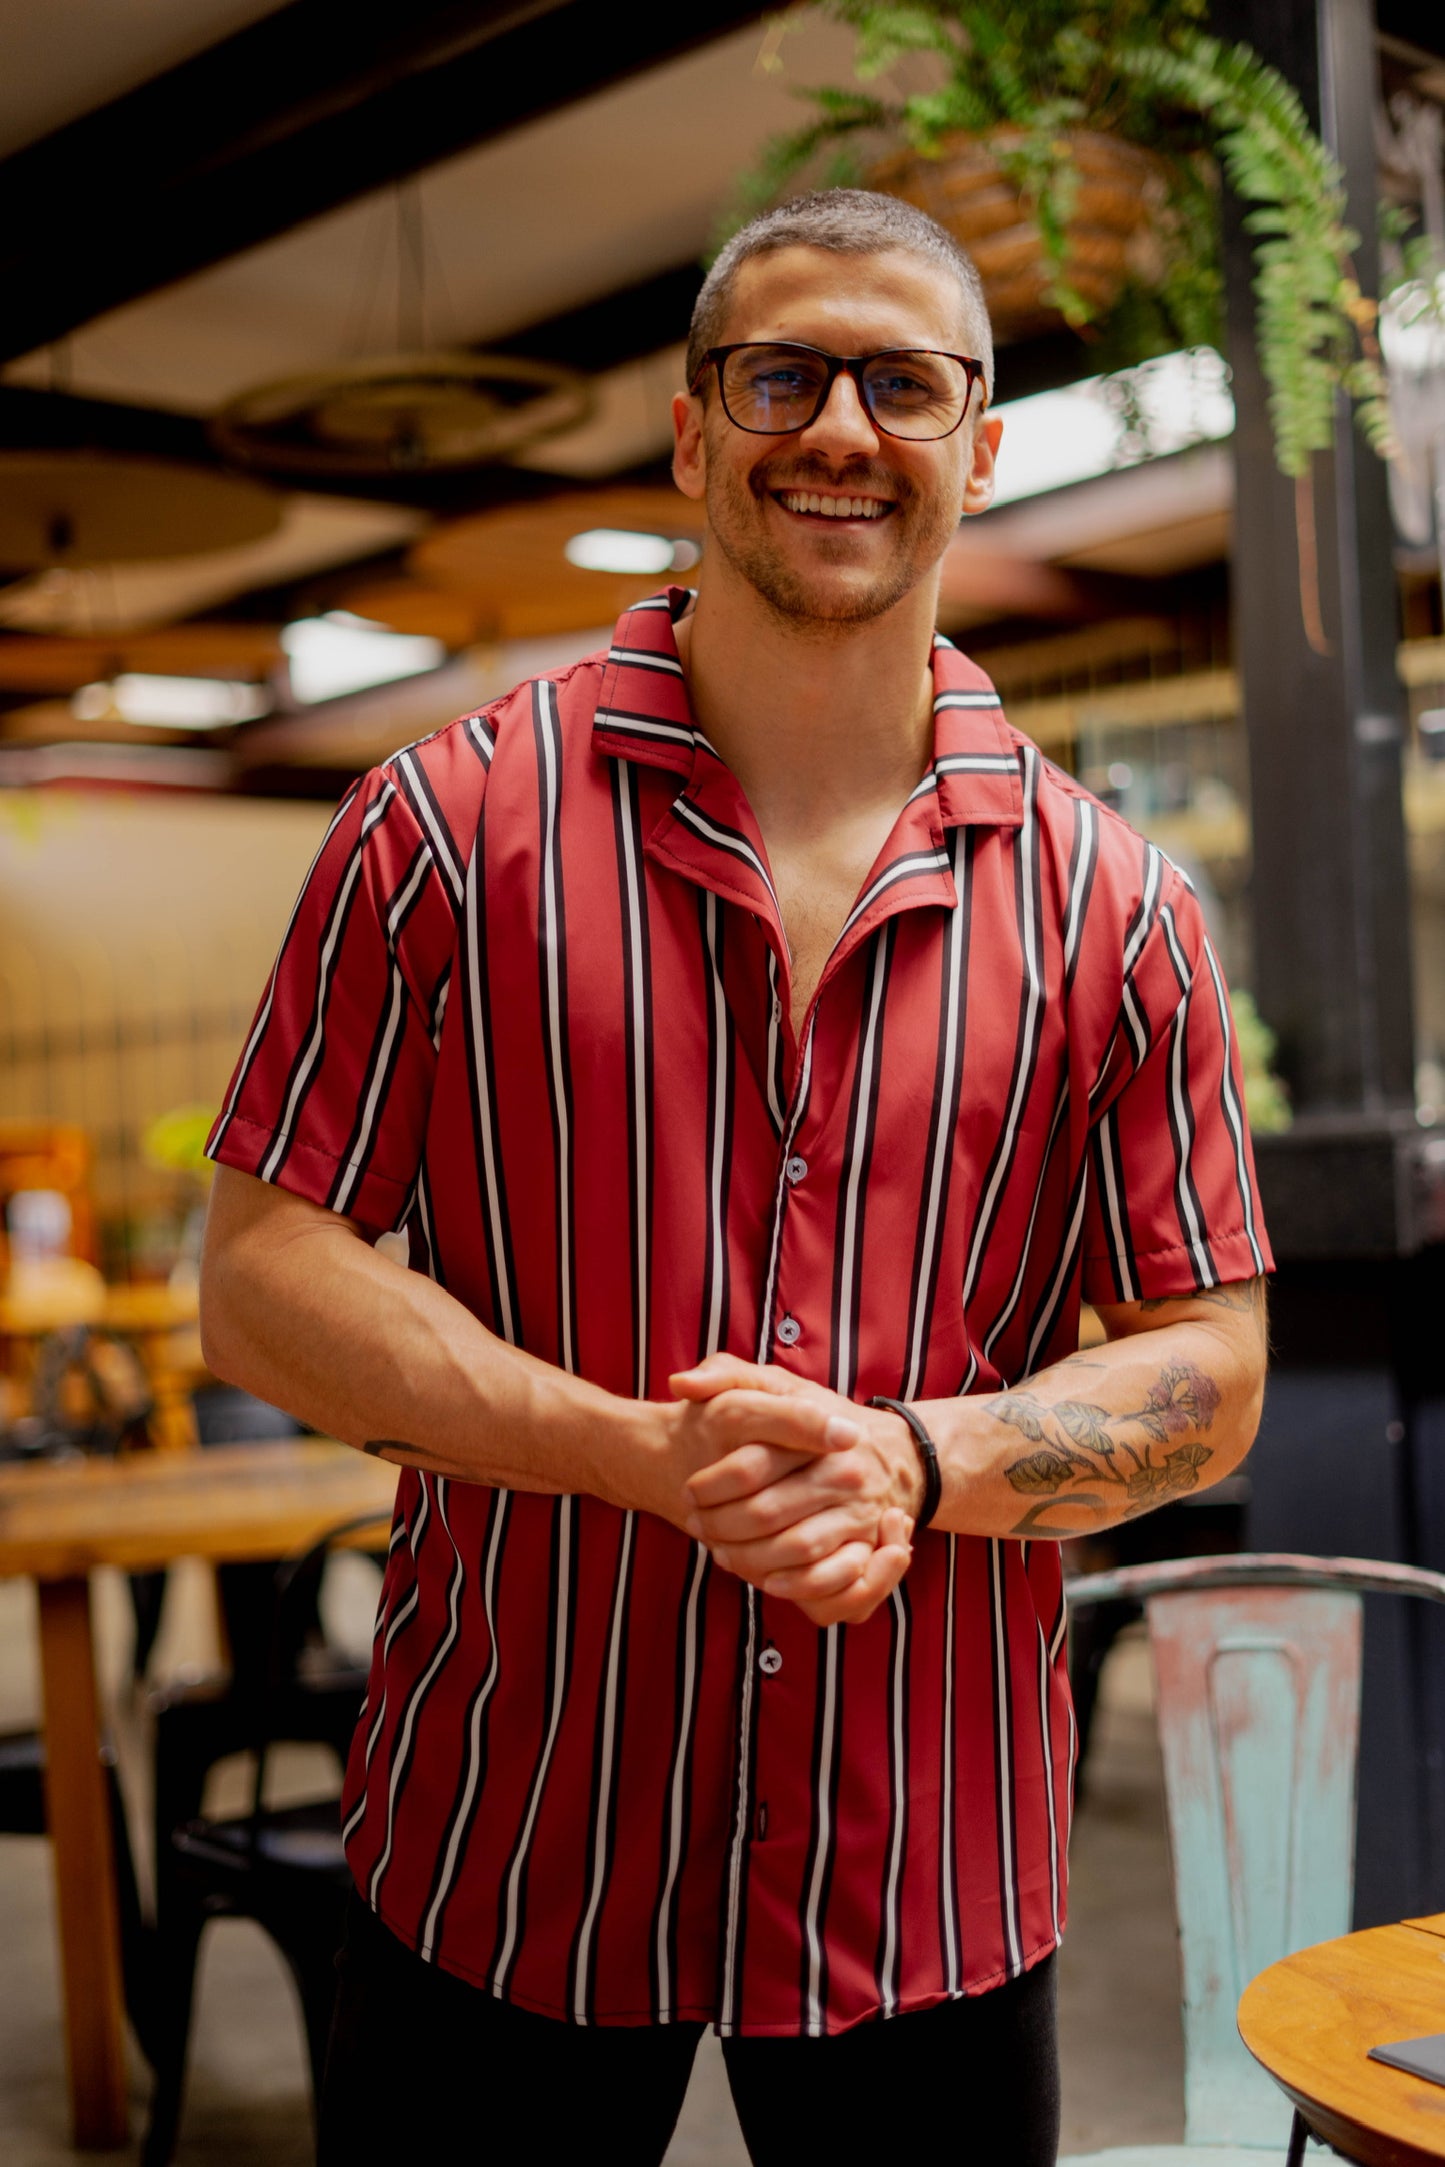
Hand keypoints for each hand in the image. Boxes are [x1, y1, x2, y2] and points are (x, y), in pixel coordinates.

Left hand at [671, 1355, 920, 1625]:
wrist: (891, 1455)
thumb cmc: (814, 1419)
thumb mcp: (774, 1385)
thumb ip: (725, 1375)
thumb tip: (680, 1384)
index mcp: (815, 1429)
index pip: (751, 1463)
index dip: (711, 1485)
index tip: (691, 1490)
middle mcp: (842, 1470)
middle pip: (764, 1512)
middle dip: (721, 1525)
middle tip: (699, 1525)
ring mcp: (859, 1510)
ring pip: (793, 1548)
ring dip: (748, 1558)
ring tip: (721, 1550)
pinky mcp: (869, 1544)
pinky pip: (830, 1578)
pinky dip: (794, 1584)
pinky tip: (766, 1578)